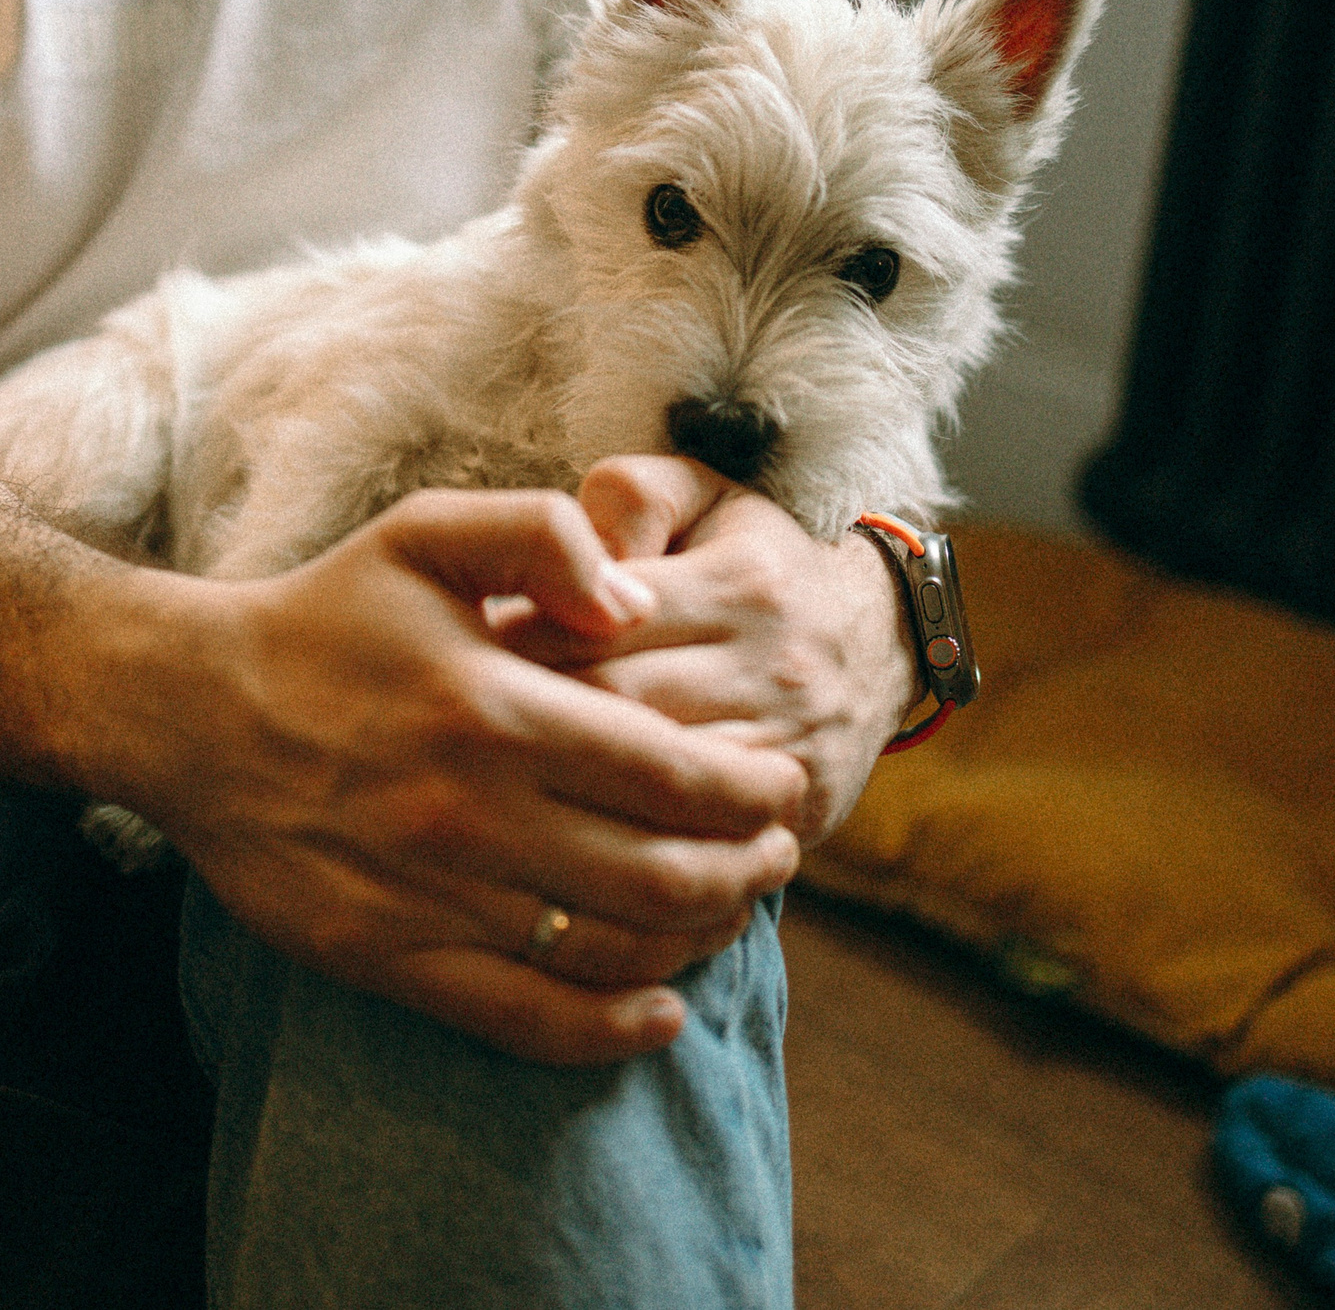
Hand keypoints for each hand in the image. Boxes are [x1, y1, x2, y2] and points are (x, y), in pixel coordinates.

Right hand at [61, 488, 811, 1065]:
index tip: (783, 787)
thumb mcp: (427, 532)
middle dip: (749, 870)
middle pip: (664, 874)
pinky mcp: (387, 959)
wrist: (190, 710)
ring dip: (699, 942)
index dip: (754, 793)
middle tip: (779, 852)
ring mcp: (429, 897)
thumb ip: (545, 534)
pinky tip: (660, 1016)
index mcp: (494, 706)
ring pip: (609, 951)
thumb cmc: (326, 616)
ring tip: (731, 910)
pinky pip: (523, 1019)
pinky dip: (608, 1031)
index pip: (675, 774)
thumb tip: (636, 602)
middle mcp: (469, 813)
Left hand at [499, 457, 917, 845]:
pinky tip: (564, 829)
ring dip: (565, 783)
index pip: (601, 617)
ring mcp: (787, 745)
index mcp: (741, 582)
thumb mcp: (706, 498)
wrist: (878, 647)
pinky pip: (695, 838)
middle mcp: (771, 666)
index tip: (464, 652)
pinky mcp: (796, 811)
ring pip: (649, 783)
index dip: (519, 640)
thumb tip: (581, 553)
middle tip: (456, 725)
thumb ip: (633, 496)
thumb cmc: (756, 565)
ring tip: (494, 777)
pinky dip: (626, 837)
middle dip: (524, 717)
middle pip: (616, 705)